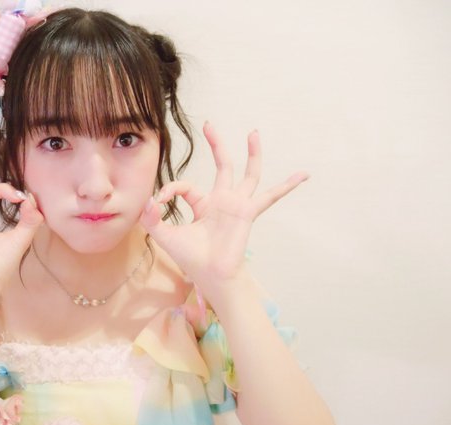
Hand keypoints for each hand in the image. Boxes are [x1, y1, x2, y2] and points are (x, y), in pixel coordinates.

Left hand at [140, 122, 306, 284]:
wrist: (210, 275)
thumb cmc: (191, 258)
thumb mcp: (165, 236)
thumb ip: (152, 219)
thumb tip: (147, 201)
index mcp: (204, 205)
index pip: (186, 187)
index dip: (170, 189)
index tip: (158, 201)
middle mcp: (222, 201)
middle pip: (223, 166)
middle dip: (216, 145)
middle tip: (209, 124)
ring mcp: (237, 205)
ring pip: (248, 174)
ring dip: (252, 153)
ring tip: (253, 132)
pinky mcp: (247, 212)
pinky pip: (270, 196)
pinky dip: (286, 186)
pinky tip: (303, 175)